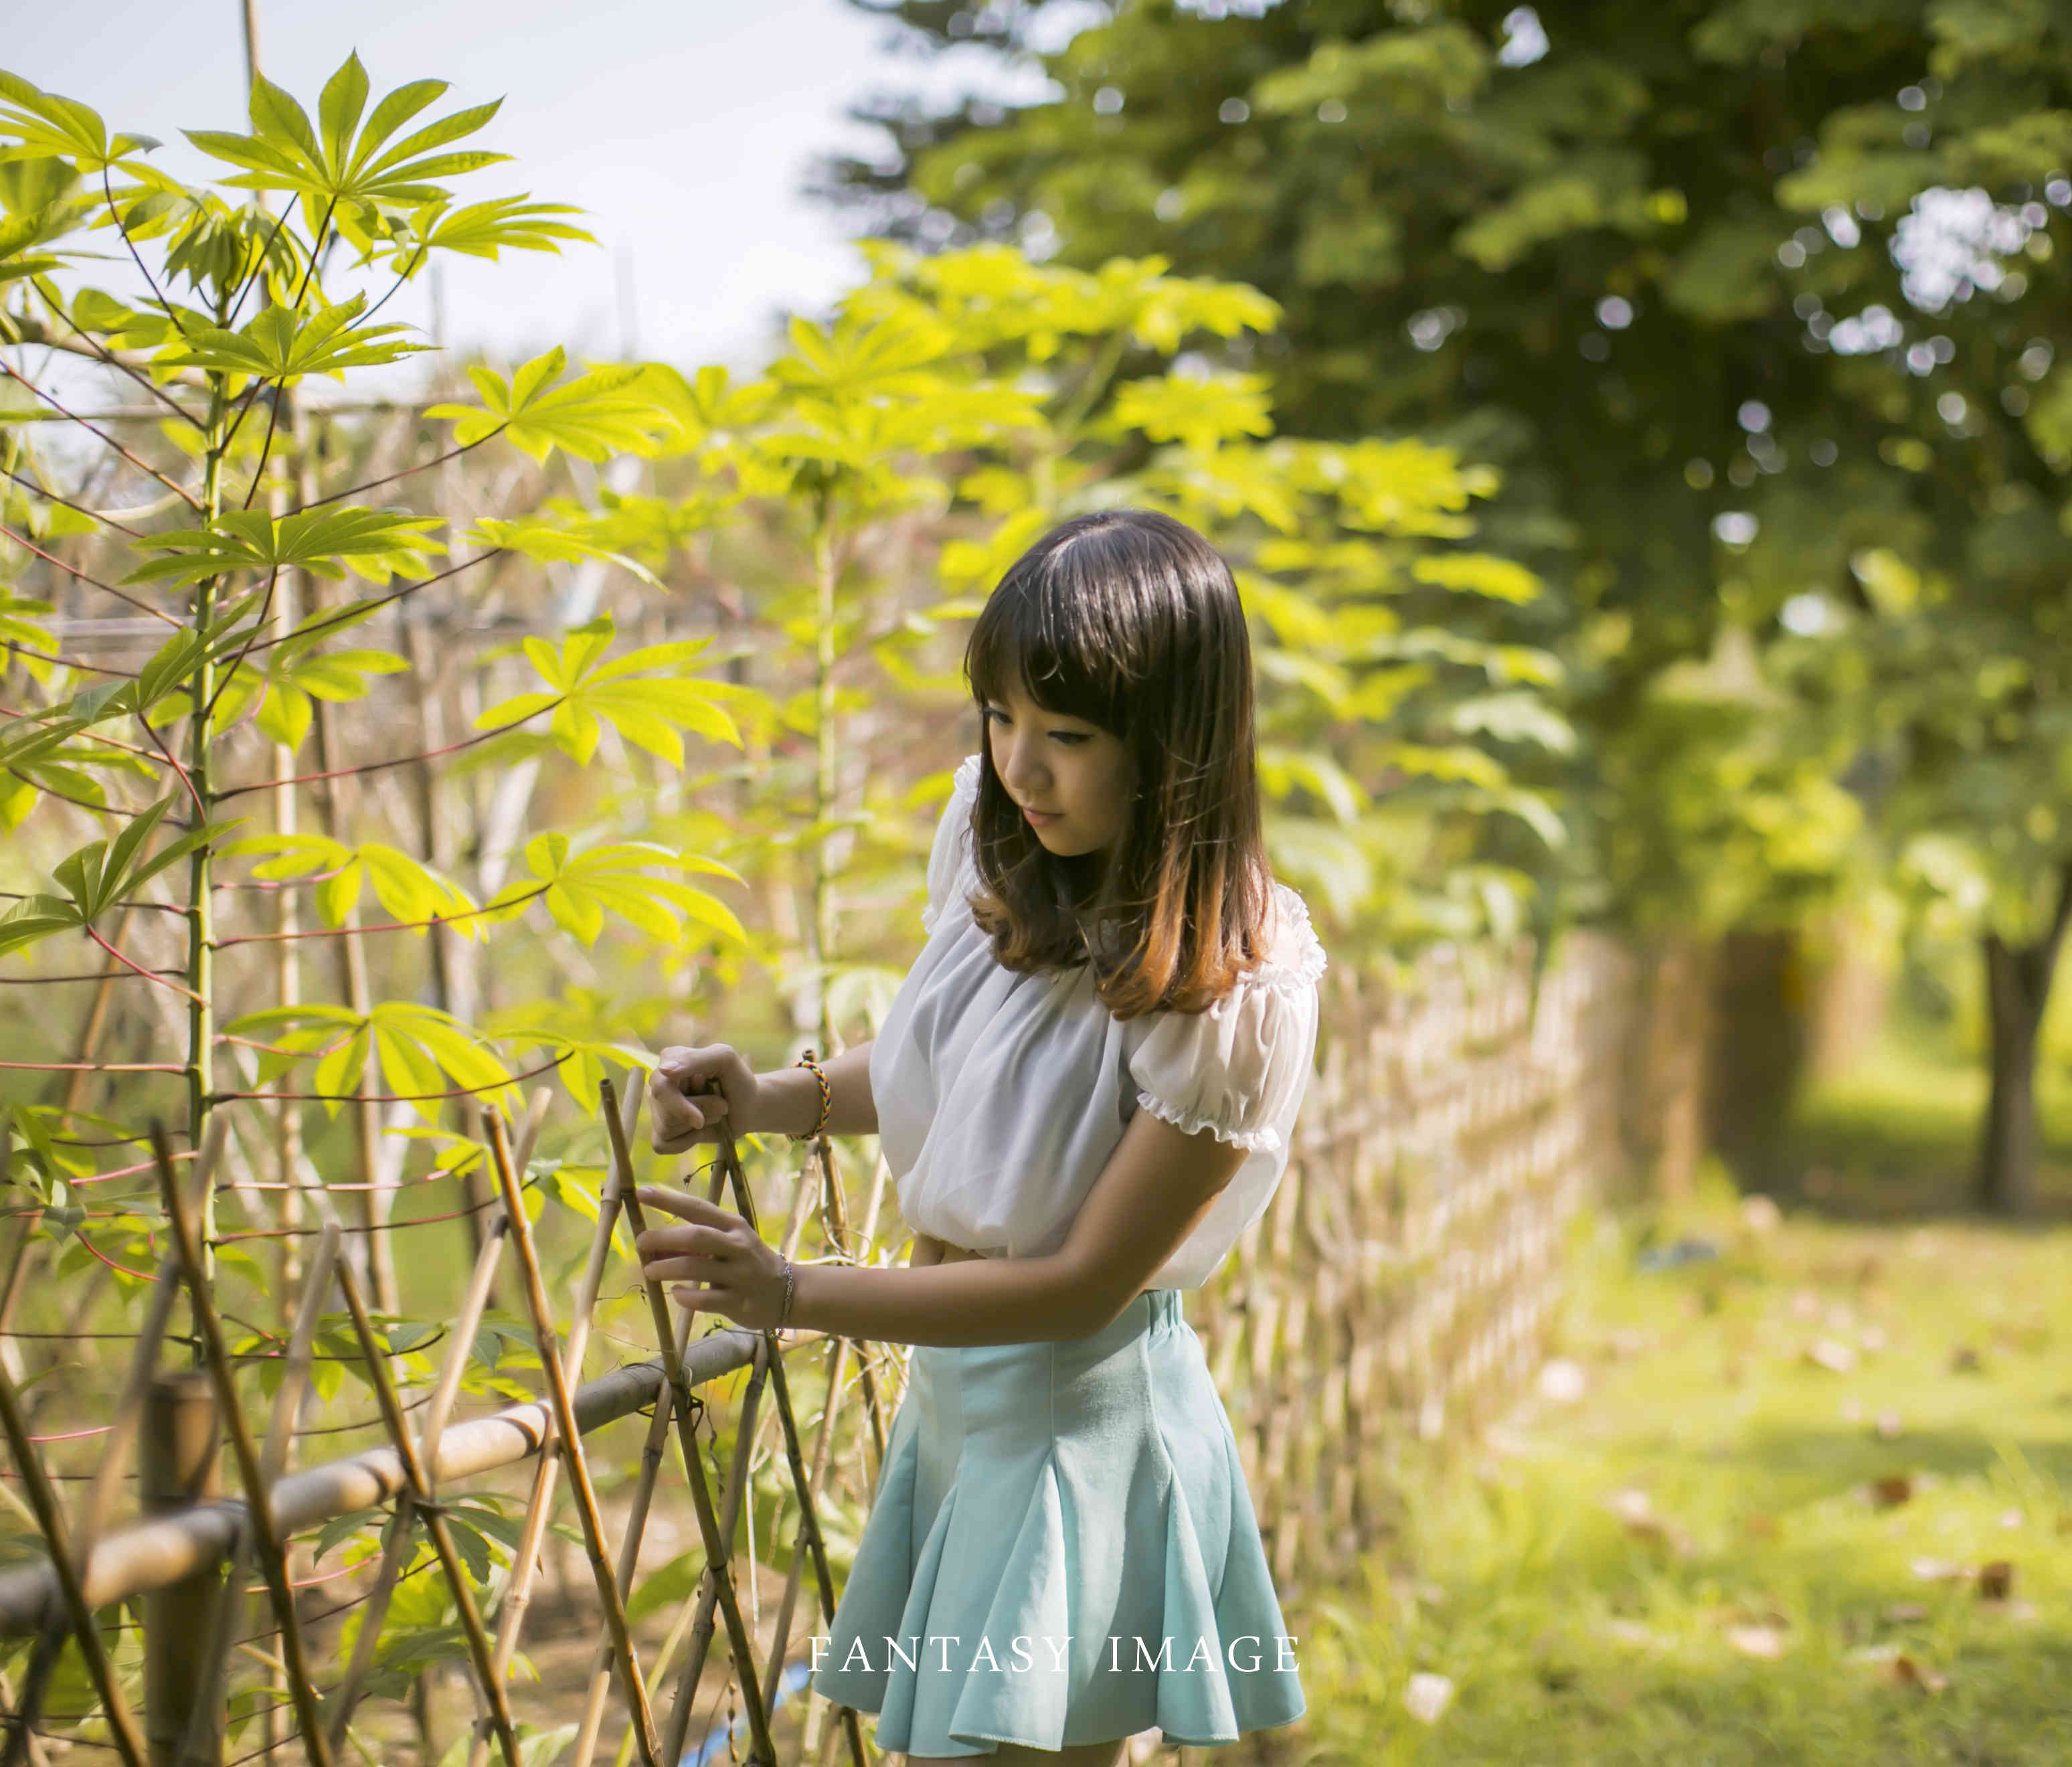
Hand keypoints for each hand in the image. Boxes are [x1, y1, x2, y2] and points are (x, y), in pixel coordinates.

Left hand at [635, 1185, 790, 1328]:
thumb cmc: (748, 1263)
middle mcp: (738, 1246)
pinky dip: (686, 1296)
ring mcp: (740, 1275)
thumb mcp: (729, 1245)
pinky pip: (705, 1299)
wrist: (788, 1292)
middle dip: (664, 1238)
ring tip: (650, 1270)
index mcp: (733, 1225)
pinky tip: (677, 1293)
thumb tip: (654, 1246)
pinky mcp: (739, 1302)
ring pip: (697, 1268)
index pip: (698, 1207)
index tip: (642, 1192)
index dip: (668, 1200)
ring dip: (668, 1268)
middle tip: (640, 1241)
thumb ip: (695, 1244)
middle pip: (696, 1237)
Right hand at [647, 1044, 759, 1154]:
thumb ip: (695, 1059)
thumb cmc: (738, 1079)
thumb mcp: (724, 1059)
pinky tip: (700, 1130)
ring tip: (714, 1112)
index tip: (701, 1119)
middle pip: (667, 1114)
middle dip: (701, 1114)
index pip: (661, 1088)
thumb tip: (663, 1070)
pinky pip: (662, 1145)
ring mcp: (658, 1106)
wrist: (748, 1106)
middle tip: (722, 1105)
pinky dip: (686, 1142)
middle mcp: (659, 1082)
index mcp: (670, 1059)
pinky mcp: (662, 1129)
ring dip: (699, 1125)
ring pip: (666, 1129)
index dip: (681, 1107)